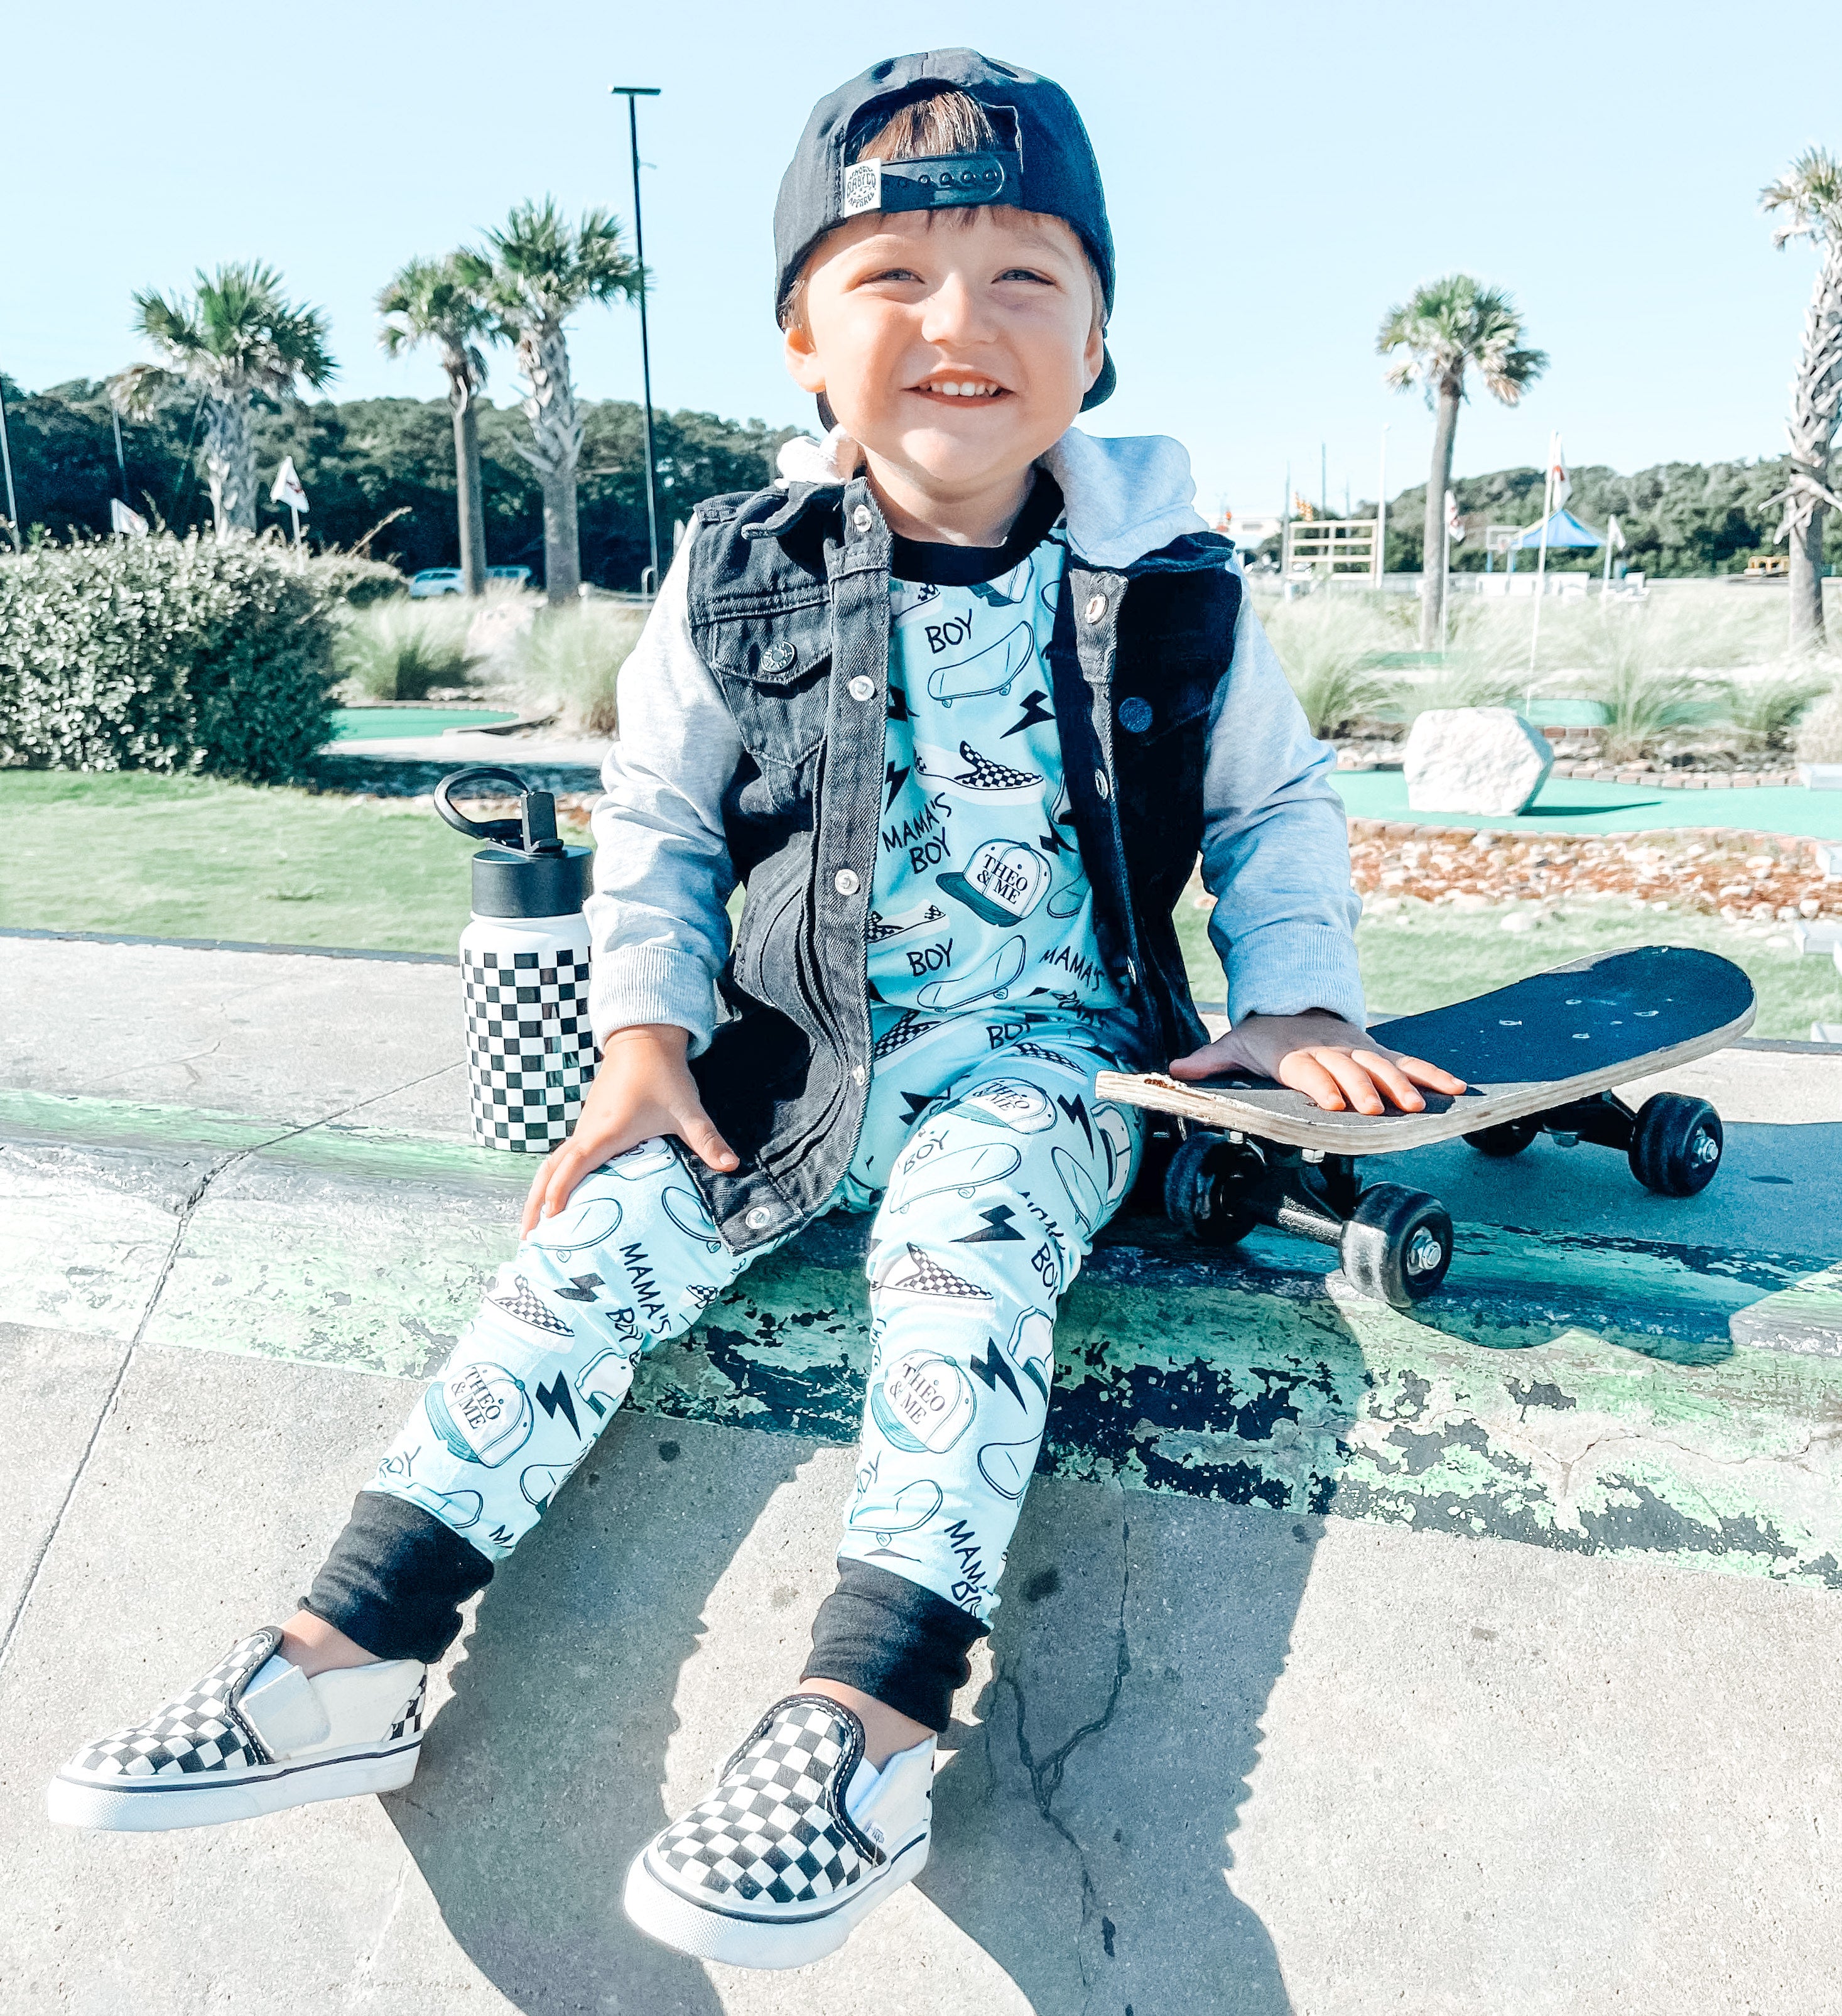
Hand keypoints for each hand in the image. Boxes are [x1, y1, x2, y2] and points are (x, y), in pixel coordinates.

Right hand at [519, 1024, 737, 1234]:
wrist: (645, 1040)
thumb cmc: (663, 1074)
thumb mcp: (687, 1110)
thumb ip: (707, 1140)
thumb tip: (731, 1165)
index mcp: (605, 1133)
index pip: (572, 1167)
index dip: (558, 1194)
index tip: (549, 1221)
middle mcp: (587, 1132)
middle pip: (549, 1171)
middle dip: (535, 1204)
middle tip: (527, 1239)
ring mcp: (585, 1127)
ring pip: (552, 1164)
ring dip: (539, 1193)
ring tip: (533, 1227)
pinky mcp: (589, 1124)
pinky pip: (563, 1157)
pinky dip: (552, 1179)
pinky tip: (557, 1198)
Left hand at [1167, 1010, 1466, 1116]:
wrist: (1292, 1002)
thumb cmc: (1262, 1035)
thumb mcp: (1233, 1045)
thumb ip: (1208, 1061)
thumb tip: (1174, 1072)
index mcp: (1295, 1053)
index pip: (1309, 1070)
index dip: (1321, 1084)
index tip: (1332, 1102)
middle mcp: (1330, 1049)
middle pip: (1350, 1069)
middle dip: (1365, 1088)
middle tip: (1379, 1110)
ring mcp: (1357, 1049)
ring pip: (1383, 1065)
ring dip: (1403, 1084)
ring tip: (1419, 1106)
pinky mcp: (1377, 1051)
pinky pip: (1408, 1061)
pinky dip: (1433, 1074)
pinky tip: (1457, 1090)